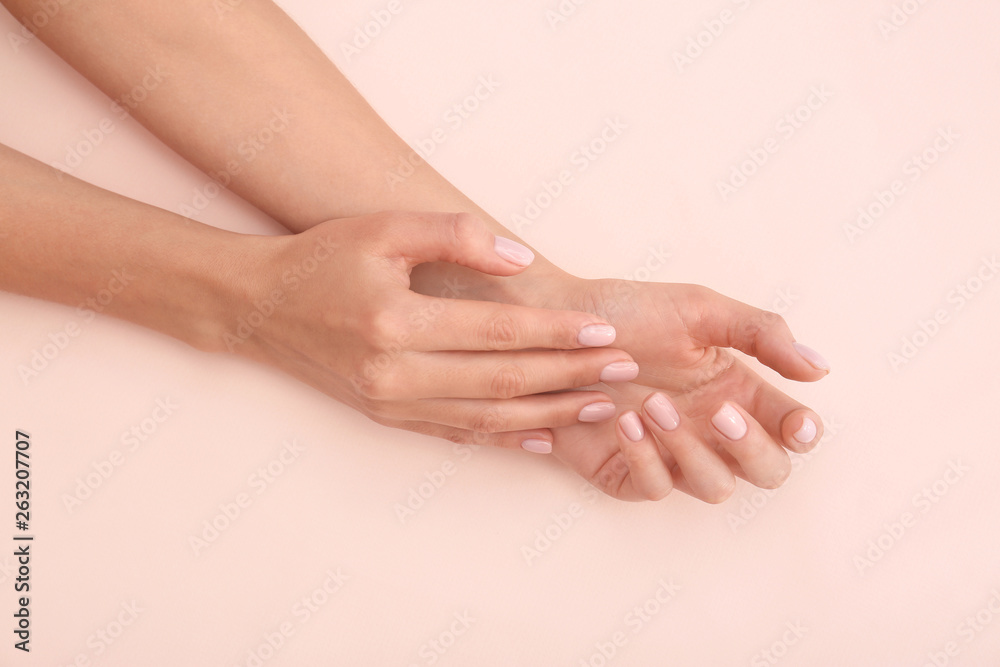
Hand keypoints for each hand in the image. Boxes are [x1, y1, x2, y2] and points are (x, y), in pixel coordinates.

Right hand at [221, 212, 639, 449]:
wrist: (260, 307)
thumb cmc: (322, 259)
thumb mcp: (384, 228)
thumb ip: (455, 235)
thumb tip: (520, 259)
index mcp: (396, 323)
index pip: (499, 333)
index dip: (557, 334)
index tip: (606, 332)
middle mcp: (396, 374)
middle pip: (504, 382)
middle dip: (571, 377)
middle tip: (624, 371)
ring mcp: (392, 405)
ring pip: (489, 419)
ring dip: (551, 414)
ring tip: (602, 405)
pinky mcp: (389, 419)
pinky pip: (459, 435)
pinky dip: (507, 438)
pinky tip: (545, 437)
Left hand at [542, 278, 829, 502]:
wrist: (557, 324)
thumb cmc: (628, 312)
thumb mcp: (700, 309)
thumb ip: (761, 333)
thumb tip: (820, 368)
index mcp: (735, 390)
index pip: (789, 427)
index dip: (802, 433)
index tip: (796, 423)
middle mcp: (709, 430)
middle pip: (766, 472)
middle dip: (754, 450)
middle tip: (722, 413)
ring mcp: (671, 455)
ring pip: (714, 487)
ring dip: (693, 451)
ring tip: (653, 405)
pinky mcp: (626, 472)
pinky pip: (654, 487)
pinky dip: (646, 459)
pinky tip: (624, 422)